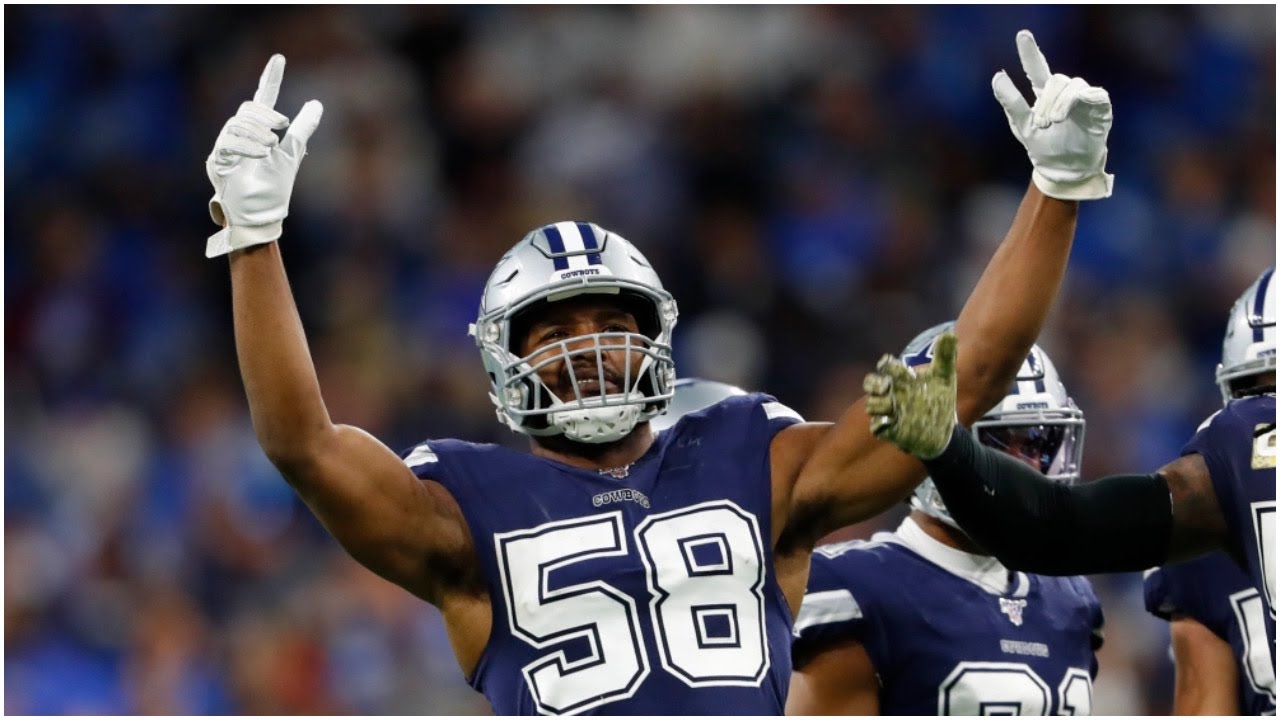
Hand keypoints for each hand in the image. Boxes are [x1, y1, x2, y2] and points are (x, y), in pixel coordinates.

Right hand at [205, 54, 322, 257]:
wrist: (262, 214)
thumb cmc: (275, 188)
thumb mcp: (292, 154)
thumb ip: (302, 129)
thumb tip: (316, 103)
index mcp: (259, 131)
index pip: (263, 98)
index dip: (271, 79)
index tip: (279, 59)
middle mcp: (239, 134)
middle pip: (247, 109)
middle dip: (265, 114)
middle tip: (282, 127)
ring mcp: (226, 146)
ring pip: (237, 124)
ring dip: (258, 132)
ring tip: (272, 147)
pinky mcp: (218, 161)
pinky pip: (229, 143)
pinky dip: (248, 146)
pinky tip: (262, 153)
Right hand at [865, 331, 957, 458]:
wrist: (941, 428)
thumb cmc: (939, 399)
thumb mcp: (944, 378)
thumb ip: (945, 356)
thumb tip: (949, 335)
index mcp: (901, 379)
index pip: (885, 367)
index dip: (886, 365)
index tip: (889, 363)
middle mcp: (890, 394)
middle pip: (870, 384)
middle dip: (874, 384)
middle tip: (886, 387)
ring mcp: (887, 412)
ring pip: (871, 405)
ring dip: (880, 405)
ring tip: (895, 409)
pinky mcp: (887, 430)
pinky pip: (877, 427)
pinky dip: (883, 424)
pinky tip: (896, 423)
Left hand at [994, 30, 1112, 200]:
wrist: (1065, 170)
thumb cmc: (1044, 148)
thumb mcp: (1023, 126)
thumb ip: (1011, 102)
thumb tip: (997, 76)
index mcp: (1044, 96)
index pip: (1037, 68)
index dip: (1030, 52)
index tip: (1023, 35)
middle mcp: (1065, 93)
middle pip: (1055, 80)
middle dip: (1046, 101)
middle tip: (1041, 123)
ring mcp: (1083, 98)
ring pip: (1072, 85)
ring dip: (1059, 103)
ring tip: (1053, 123)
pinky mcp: (1099, 106)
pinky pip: (1093, 93)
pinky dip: (1078, 101)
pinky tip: (1067, 114)